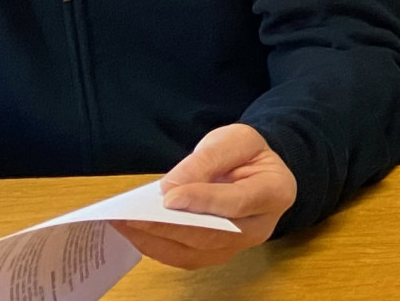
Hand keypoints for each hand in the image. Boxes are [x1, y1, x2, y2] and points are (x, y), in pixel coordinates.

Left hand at [112, 124, 295, 268]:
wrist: (253, 171)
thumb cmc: (246, 154)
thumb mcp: (234, 140)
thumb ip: (206, 161)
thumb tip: (171, 188)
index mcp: (275, 192)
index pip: (238, 202)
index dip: (204, 201)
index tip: (169, 198)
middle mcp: (261, 227)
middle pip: (213, 236)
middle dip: (170, 227)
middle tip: (133, 216)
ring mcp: (238, 246)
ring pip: (194, 253)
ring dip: (156, 240)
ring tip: (124, 223)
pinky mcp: (215, 255)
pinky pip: (182, 258)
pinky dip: (155, 246)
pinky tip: (133, 231)